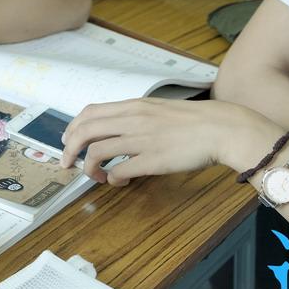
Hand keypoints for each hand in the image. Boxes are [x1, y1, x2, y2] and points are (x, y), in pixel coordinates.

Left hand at [60, 97, 271, 185]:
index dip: (73, 128)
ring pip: (96, 152)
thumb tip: (118, 131)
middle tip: (67, 164)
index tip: (68, 141)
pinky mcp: (152, 160)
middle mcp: (132, 120)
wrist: (221, 128)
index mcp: (133, 106)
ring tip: (95, 177)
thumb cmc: (194, 121)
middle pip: (85, 131)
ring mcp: (141, 140)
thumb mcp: (159, 110)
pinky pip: (119, 171)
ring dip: (89, 168)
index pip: (90, 113)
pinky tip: (118, 182)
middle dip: (69, 150)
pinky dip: (112, 179)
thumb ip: (137, 118)